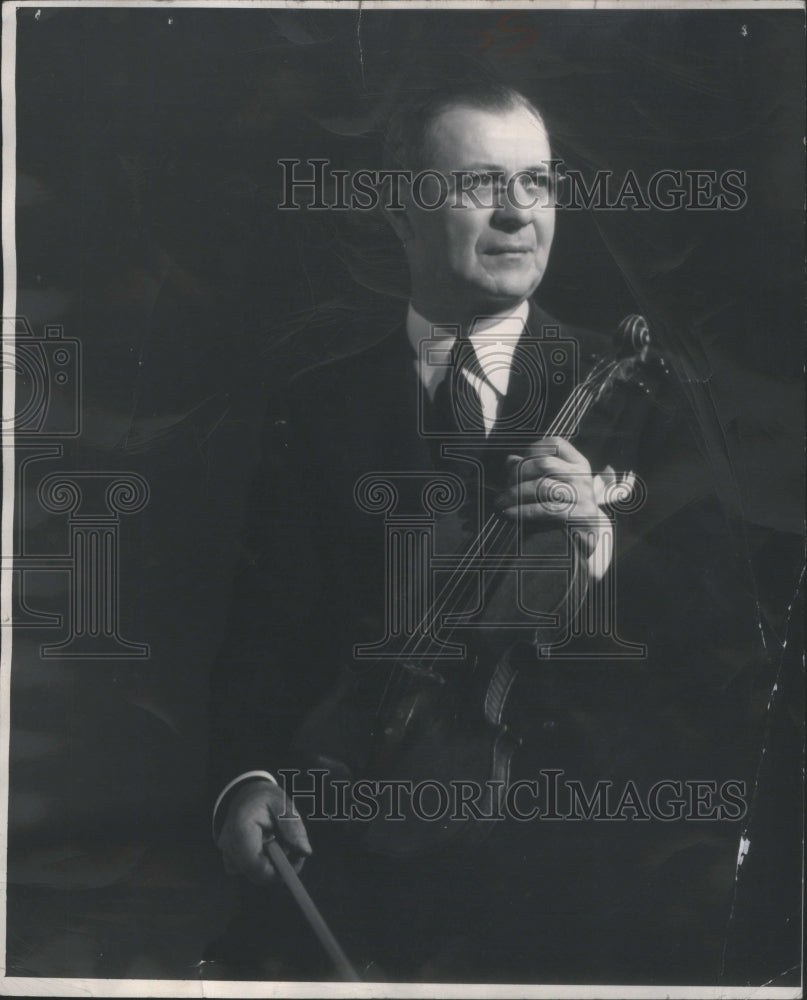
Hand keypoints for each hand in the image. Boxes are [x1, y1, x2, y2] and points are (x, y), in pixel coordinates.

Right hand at [216, 779, 311, 886]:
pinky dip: (262, 862)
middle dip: (278, 866)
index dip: (280, 871)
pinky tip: (266, 845)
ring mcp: (226, 854)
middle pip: (258, 874)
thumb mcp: (282, 804)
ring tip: (276, 840)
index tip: (297, 859)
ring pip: (255, 874)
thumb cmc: (264, 799)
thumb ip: (293, 826)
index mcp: (240, 830)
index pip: (258, 867)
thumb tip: (305, 852)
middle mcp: (229, 845)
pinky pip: (250, 871)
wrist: (244, 795)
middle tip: (290, 846)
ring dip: (271, 863)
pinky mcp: (229, 859)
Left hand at [495, 436, 609, 547]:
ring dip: (515, 494)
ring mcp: (584, 496)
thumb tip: (510, 460)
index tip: (516, 466)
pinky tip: (509, 514)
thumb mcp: (552, 486)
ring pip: (543, 486)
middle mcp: (583, 476)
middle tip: (504, 489)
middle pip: (544, 464)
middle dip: (518, 475)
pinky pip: (546, 509)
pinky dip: (523, 511)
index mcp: (578, 464)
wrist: (585, 540)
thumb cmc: (563, 509)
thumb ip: (532, 472)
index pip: (554, 444)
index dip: (531, 451)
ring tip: (501, 504)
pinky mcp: (580, 516)